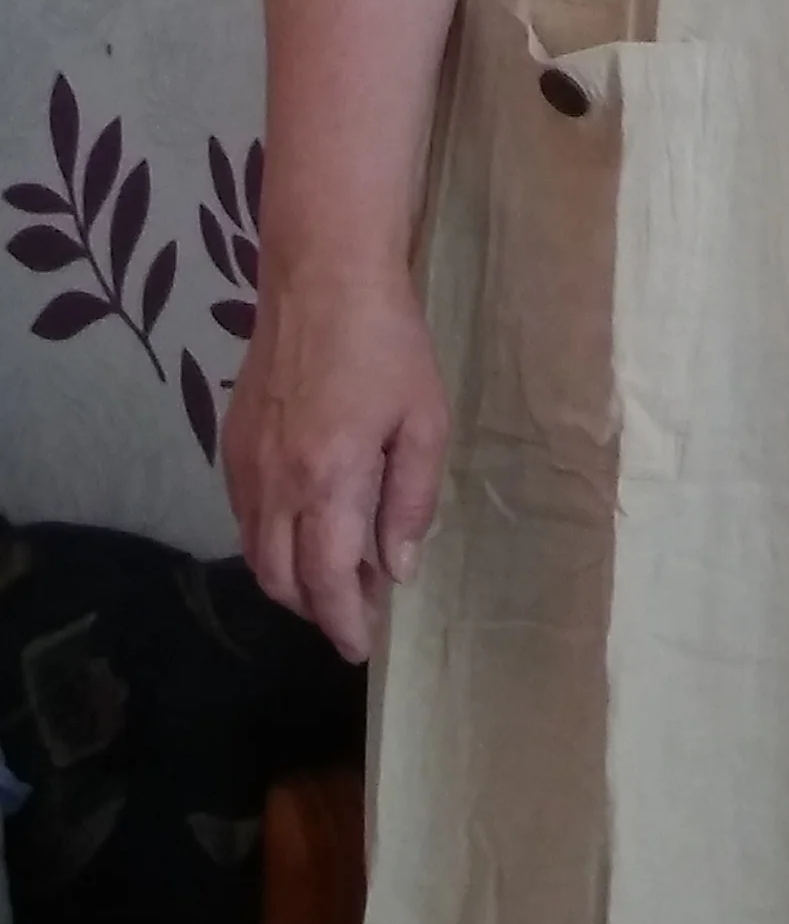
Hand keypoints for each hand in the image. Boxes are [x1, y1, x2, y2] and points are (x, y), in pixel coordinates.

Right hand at [223, 259, 448, 664]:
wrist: (322, 277)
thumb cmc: (388, 345)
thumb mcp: (423, 423)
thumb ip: (410, 502)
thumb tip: (397, 568)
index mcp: (328, 479)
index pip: (325, 579)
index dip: (343, 622)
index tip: (360, 646)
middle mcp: (274, 480)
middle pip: (278, 578)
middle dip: (315, 608)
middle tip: (354, 614)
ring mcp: (245, 461)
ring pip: (253, 551)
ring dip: (289, 578)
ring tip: (334, 575)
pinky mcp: (231, 441)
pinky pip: (243, 515)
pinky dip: (269, 540)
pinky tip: (305, 528)